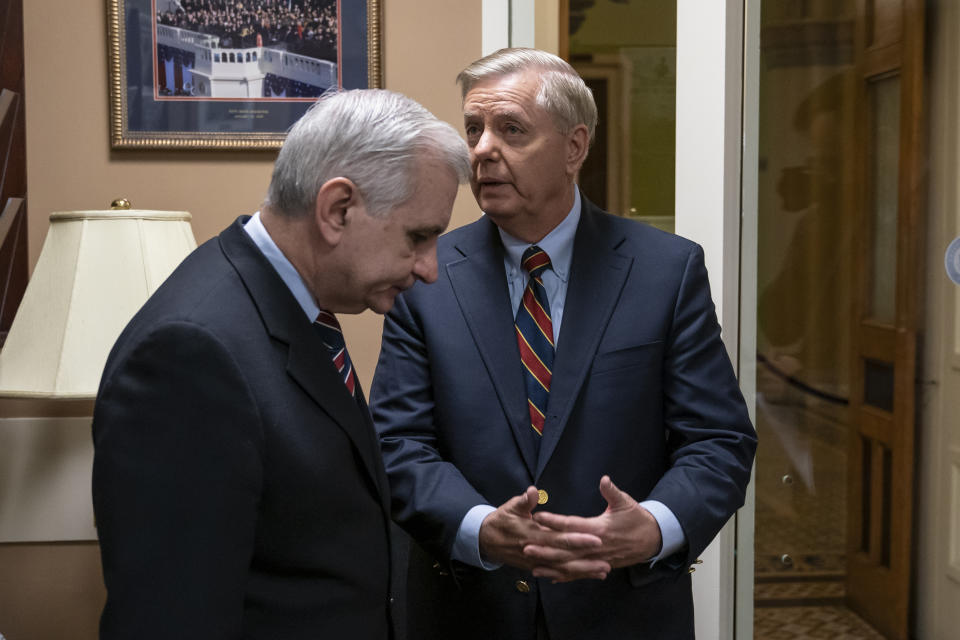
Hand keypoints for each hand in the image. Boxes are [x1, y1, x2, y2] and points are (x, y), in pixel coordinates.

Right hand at [479, 486, 609, 580]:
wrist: (486, 540)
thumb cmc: (501, 520)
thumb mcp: (510, 507)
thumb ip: (524, 501)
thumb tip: (533, 491)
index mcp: (532, 535)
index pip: (559, 538)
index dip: (578, 539)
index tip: (596, 538)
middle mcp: (536, 552)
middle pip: (565, 558)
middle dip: (586, 561)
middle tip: (606, 562)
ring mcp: (536, 562)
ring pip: (562, 569)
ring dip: (583, 572)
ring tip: (603, 572)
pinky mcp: (536, 567)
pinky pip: (556, 573)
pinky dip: (572, 575)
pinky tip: (587, 575)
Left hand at [526, 476, 661, 580]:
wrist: (652, 540)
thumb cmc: (637, 519)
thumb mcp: (626, 502)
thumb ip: (612, 492)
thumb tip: (604, 479)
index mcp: (599, 529)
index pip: (572, 525)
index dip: (554, 522)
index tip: (538, 517)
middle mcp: (595, 547)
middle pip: (566, 549)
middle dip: (546, 549)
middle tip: (526, 546)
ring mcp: (597, 559)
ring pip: (571, 565)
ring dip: (551, 566)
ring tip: (532, 565)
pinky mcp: (599, 566)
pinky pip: (579, 573)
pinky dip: (564, 576)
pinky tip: (550, 577)